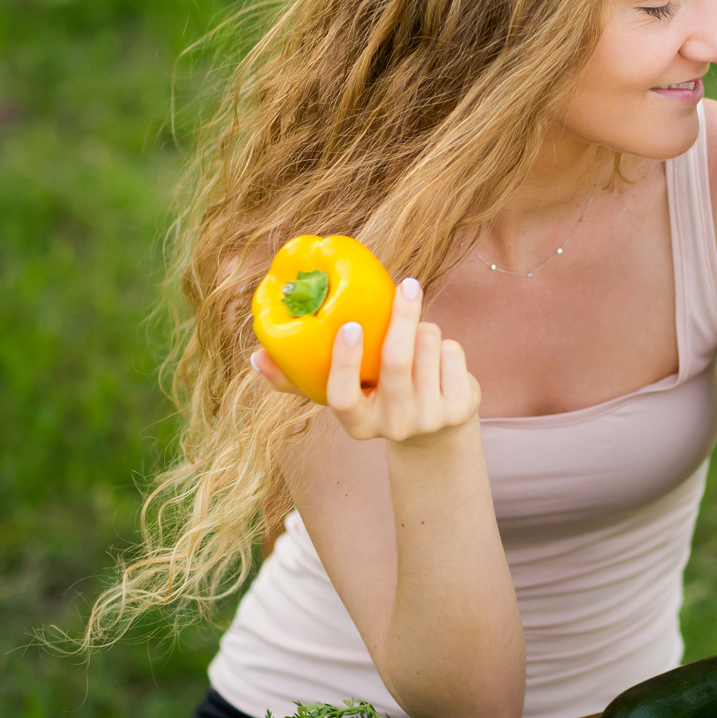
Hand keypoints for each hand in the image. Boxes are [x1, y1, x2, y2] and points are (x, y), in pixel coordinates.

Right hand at [250, 276, 480, 443]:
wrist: (435, 433)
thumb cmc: (376, 397)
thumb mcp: (345, 393)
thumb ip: (300, 376)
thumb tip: (257, 356)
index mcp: (357, 423)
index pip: (343, 396)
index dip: (344, 362)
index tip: (349, 326)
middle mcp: (393, 426)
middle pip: (397, 363)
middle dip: (402, 318)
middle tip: (406, 284)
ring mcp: (429, 419)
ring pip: (428, 348)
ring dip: (423, 327)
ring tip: (415, 334)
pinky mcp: (459, 409)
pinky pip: (452, 354)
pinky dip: (445, 342)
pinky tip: (437, 356)